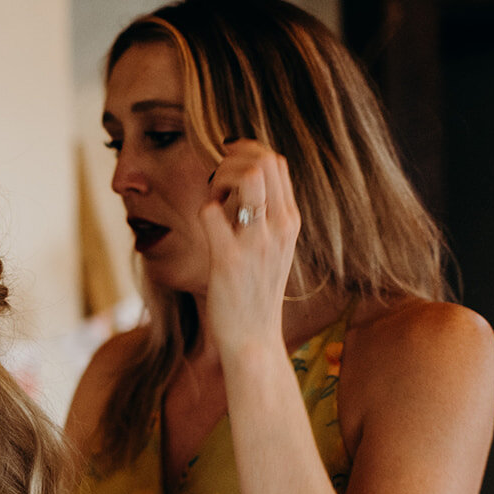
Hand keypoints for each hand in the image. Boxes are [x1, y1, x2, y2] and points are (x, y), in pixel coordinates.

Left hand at [199, 140, 302, 356]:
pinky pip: (210, 212)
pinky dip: (203, 210)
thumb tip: (241, 186)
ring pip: (245, 176)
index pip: (277, 163)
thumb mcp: (273, 250)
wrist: (254, 340)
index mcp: (290, 221)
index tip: (227, 167)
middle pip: (264, 160)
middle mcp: (280, 226)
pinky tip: (206, 227)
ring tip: (213, 198)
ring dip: (219, 178)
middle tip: (216, 181)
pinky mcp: (229, 258)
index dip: (247, 154)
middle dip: (232, 159)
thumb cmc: (256, 294)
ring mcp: (257, 241)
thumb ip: (265, 217)